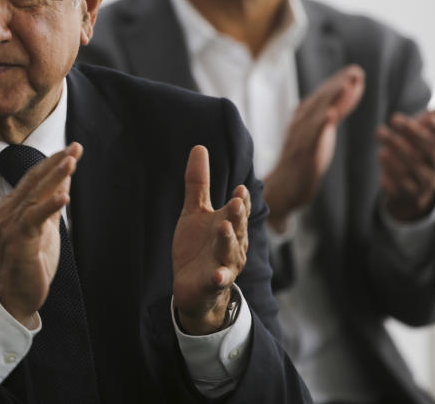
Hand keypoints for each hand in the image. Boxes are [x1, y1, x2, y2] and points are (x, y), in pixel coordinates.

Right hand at [0, 142, 81, 327]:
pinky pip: (34, 218)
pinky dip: (49, 206)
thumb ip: (52, 203)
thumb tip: (64, 179)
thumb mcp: (45, 227)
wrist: (14, 298)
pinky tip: (64, 196)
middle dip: (56, 162)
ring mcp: (11, 225)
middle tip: (75, 147)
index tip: (73, 148)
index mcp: (13, 206)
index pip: (35, 177)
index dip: (53, 161)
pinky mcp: (18, 241)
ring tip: (71, 161)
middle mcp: (9, 211)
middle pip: (35, 180)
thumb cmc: (29, 263)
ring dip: (54, 177)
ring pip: (35, 194)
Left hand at [172, 145, 250, 334]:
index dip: (241, 201)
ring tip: (224, 228)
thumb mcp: (195, 212)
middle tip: (237, 202)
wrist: (193, 288)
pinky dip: (219, 277)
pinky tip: (218, 275)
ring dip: (228, 241)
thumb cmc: (198, 246)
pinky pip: (218, 280)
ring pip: (229, 252)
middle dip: (237, 216)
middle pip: (237, 228)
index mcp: (229, 225)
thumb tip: (200, 147)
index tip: (240, 189)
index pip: (238, 210)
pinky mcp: (212, 283)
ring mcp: (224, 264)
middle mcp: (232, 244)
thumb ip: (198, 183)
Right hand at [264, 64, 363, 229]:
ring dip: (332, 99)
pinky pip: (312, 138)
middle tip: (356, 71)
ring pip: (317, 115)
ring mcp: (301, 139)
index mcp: (305, 119)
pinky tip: (331, 116)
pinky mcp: (303, 156)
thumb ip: (329, 118)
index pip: (323, 98)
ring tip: (347, 84)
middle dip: (338, 85)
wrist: (282, 190)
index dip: (338, 84)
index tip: (356, 72)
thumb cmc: (302, 162)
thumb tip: (342, 100)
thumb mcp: (318, 136)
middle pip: (321, 101)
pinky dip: (321, 125)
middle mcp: (301, 125)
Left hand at [376, 88, 434, 220]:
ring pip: (414, 168)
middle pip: (429, 150)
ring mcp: (427, 182)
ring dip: (396, 149)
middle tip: (393, 118)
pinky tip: (381, 155)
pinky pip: (402, 185)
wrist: (415, 183)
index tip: (428, 117)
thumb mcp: (434, 128)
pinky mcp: (411, 193)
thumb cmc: (424, 146)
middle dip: (411, 133)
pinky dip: (390, 170)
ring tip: (380, 133)